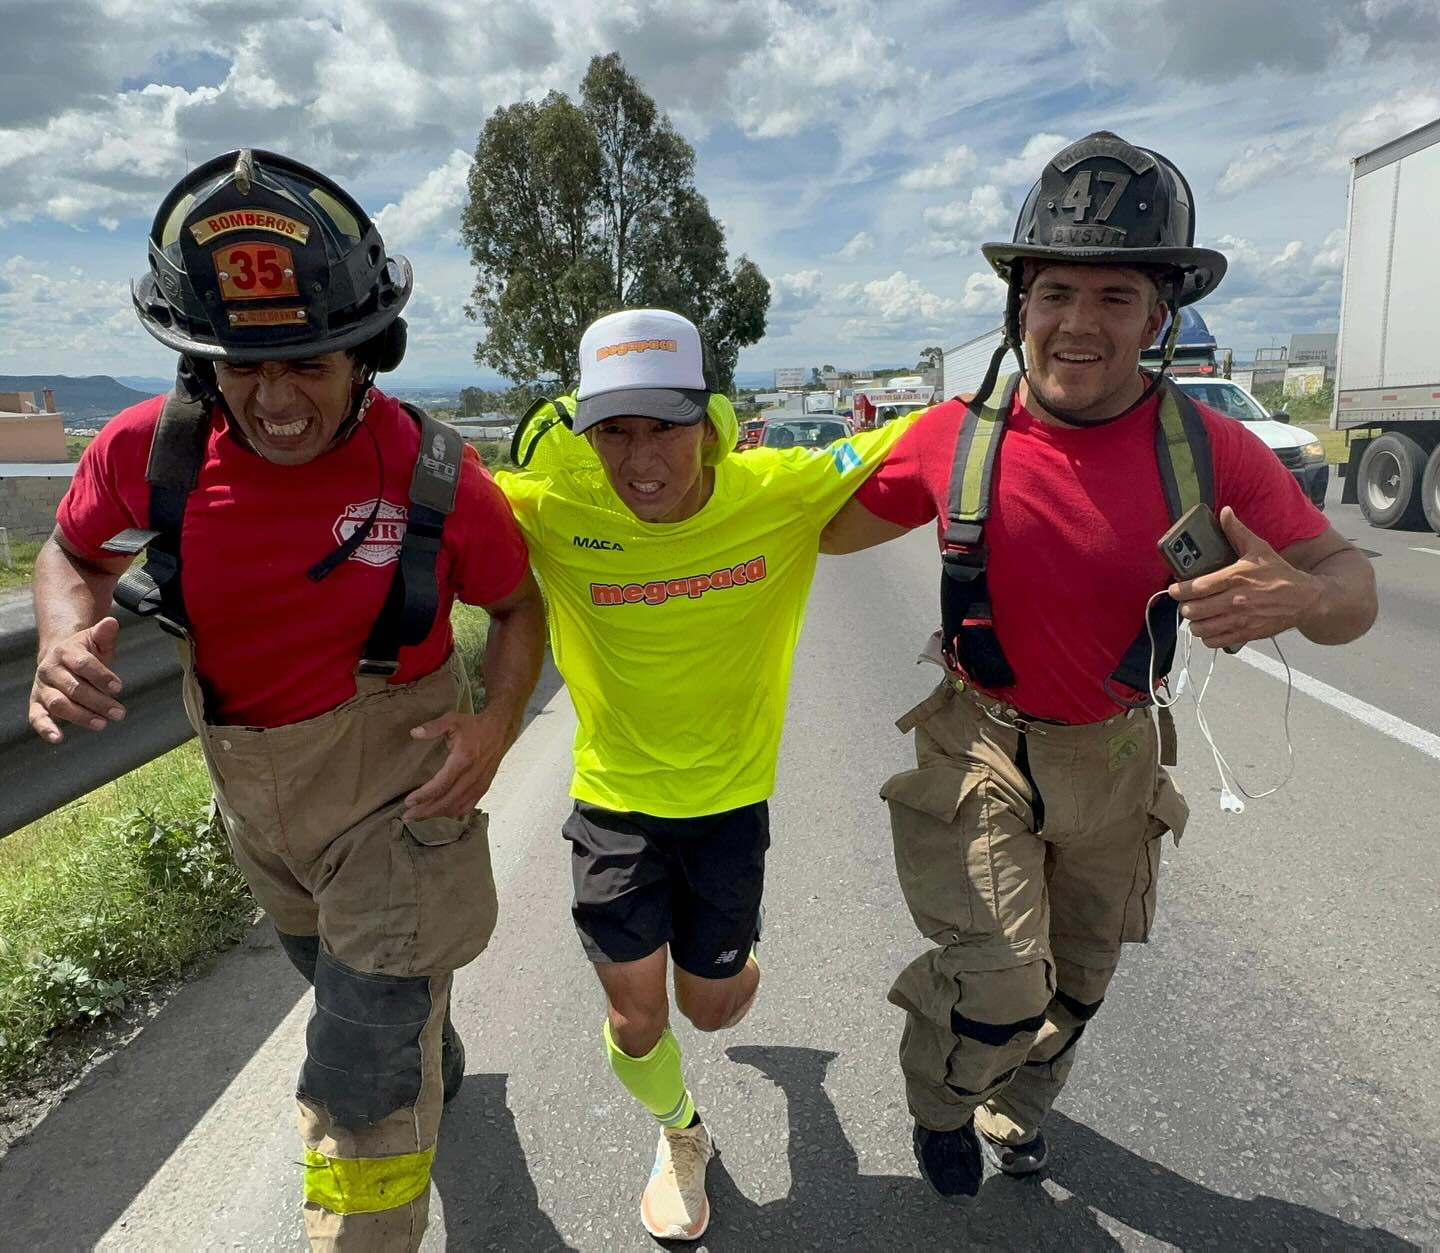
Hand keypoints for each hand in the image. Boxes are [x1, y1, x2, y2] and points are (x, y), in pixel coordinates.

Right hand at [29, 616, 124, 743]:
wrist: (59, 656)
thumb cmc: (83, 652)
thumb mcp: (95, 640)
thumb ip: (104, 634)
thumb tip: (111, 622)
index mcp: (66, 652)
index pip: (84, 664)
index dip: (102, 676)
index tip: (119, 688)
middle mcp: (51, 670)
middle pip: (74, 688)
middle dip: (98, 701)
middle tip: (119, 712)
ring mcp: (43, 688)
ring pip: (59, 703)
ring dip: (81, 716)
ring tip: (102, 723)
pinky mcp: (37, 703)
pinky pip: (37, 717)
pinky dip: (45, 728)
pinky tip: (58, 738)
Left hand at [403, 707, 512, 820]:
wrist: (500, 731)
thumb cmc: (475, 726)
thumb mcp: (452, 720)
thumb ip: (433, 727)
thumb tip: (414, 733)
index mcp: (463, 760)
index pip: (441, 785)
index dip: (423, 796)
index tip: (408, 801)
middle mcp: (472, 776)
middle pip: (446, 801)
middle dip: (425, 811)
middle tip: (407, 816)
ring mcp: (479, 784)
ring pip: (456, 807)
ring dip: (437, 814)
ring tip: (419, 816)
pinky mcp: (483, 788)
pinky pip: (467, 806)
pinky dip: (452, 813)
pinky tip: (441, 813)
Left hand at [1168, 508, 1321, 649]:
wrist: (1304, 599)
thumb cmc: (1279, 574)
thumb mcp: (1258, 549)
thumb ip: (1237, 532)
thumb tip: (1224, 512)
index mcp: (1235, 577)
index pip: (1196, 587)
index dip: (1179, 590)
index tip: (1174, 589)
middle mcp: (1235, 600)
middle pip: (1194, 610)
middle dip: (1185, 607)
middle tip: (1187, 602)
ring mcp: (1240, 619)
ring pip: (1201, 628)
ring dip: (1194, 623)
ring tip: (1197, 615)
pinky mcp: (1245, 633)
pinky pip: (1215, 641)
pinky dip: (1207, 637)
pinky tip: (1210, 627)